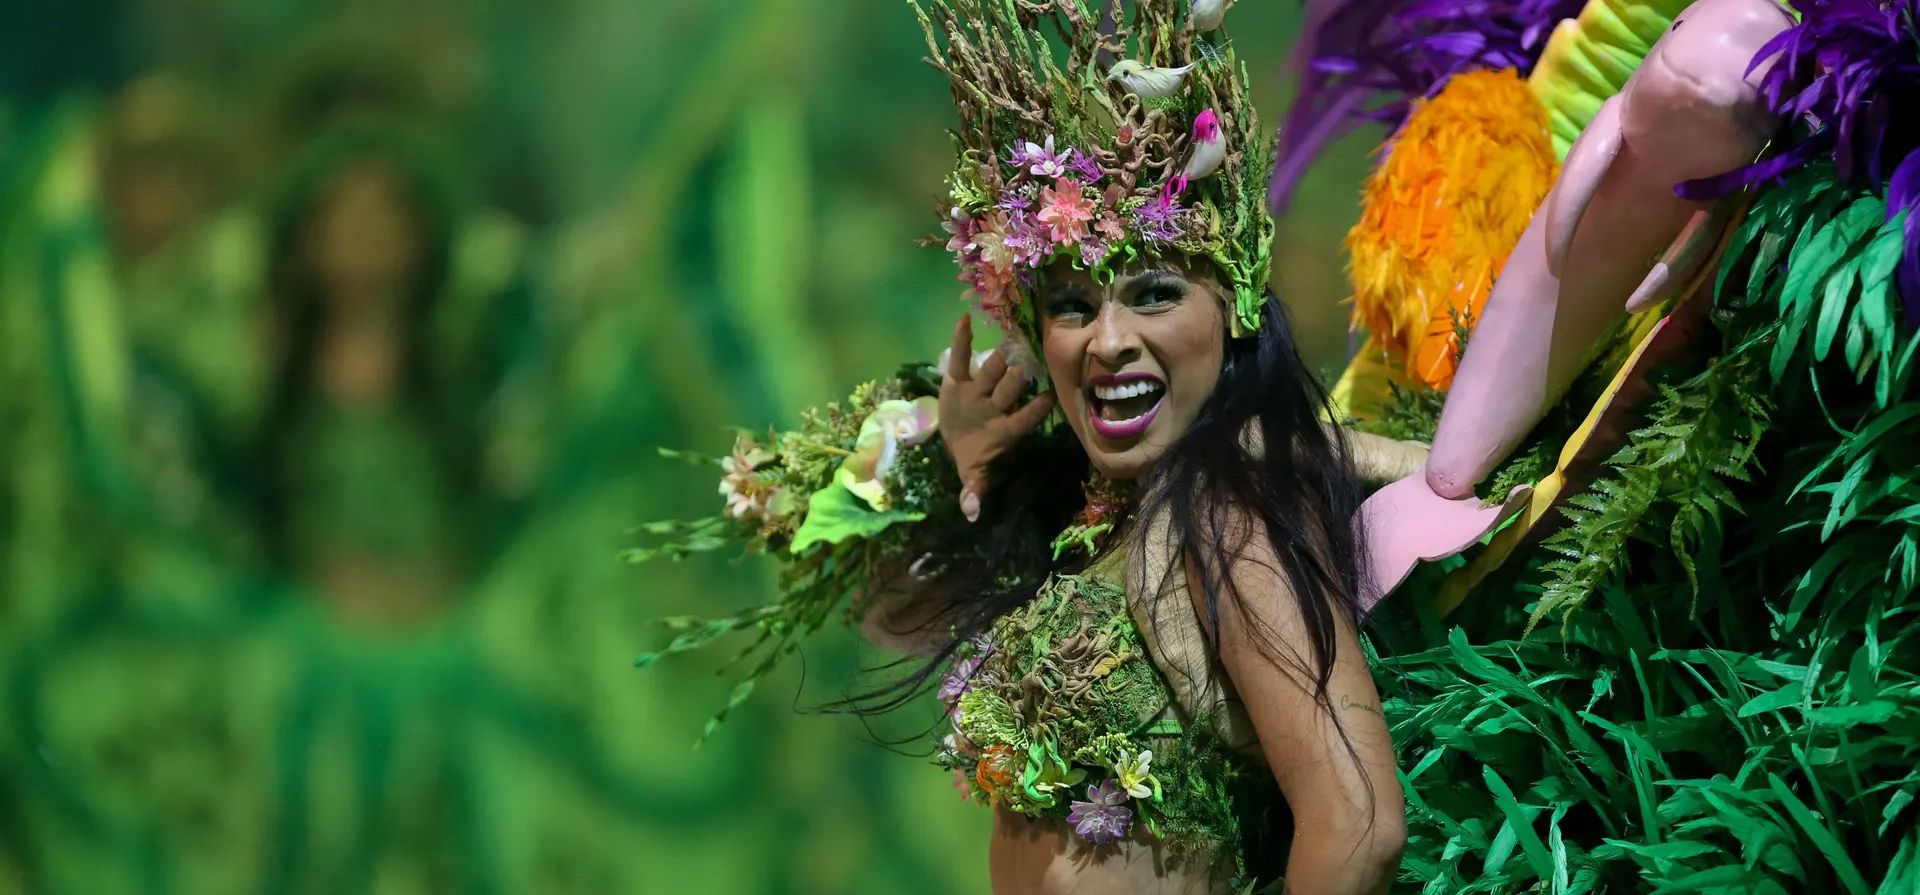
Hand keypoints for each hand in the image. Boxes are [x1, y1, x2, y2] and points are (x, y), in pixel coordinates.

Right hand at [939, 314, 1054, 521]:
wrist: (955, 442)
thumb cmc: (972, 457)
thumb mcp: (973, 477)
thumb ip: (974, 493)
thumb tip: (971, 515)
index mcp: (1004, 430)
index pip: (1024, 418)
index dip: (1036, 410)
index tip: (1051, 398)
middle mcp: (996, 405)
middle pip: (1009, 388)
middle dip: (1018, 377)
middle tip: (1027, 361)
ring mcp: (979, 390)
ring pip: (991, 370)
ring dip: (999, 357)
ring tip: (1009, 338)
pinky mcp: (958, 380)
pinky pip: (961, 358)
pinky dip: (962, 340)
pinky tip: (965, 320)